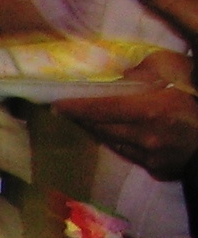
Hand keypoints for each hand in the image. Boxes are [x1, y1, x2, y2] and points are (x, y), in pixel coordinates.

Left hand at [52, 49, 197, 179]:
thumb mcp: (181, 69)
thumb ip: (149, 69)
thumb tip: (125, 75)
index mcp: (150, 110)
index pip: (99, 110)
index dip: (75, 107)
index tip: (56, 104)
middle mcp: (146, 137)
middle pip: (101, 129)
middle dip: (83, 119)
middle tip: (67, 110)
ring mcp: (152, 157)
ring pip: (114, 143)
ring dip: (99, 132)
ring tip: (88, 120)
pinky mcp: (160, 169)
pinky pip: (132, 155)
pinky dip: (121, 143)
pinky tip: (117, 134)